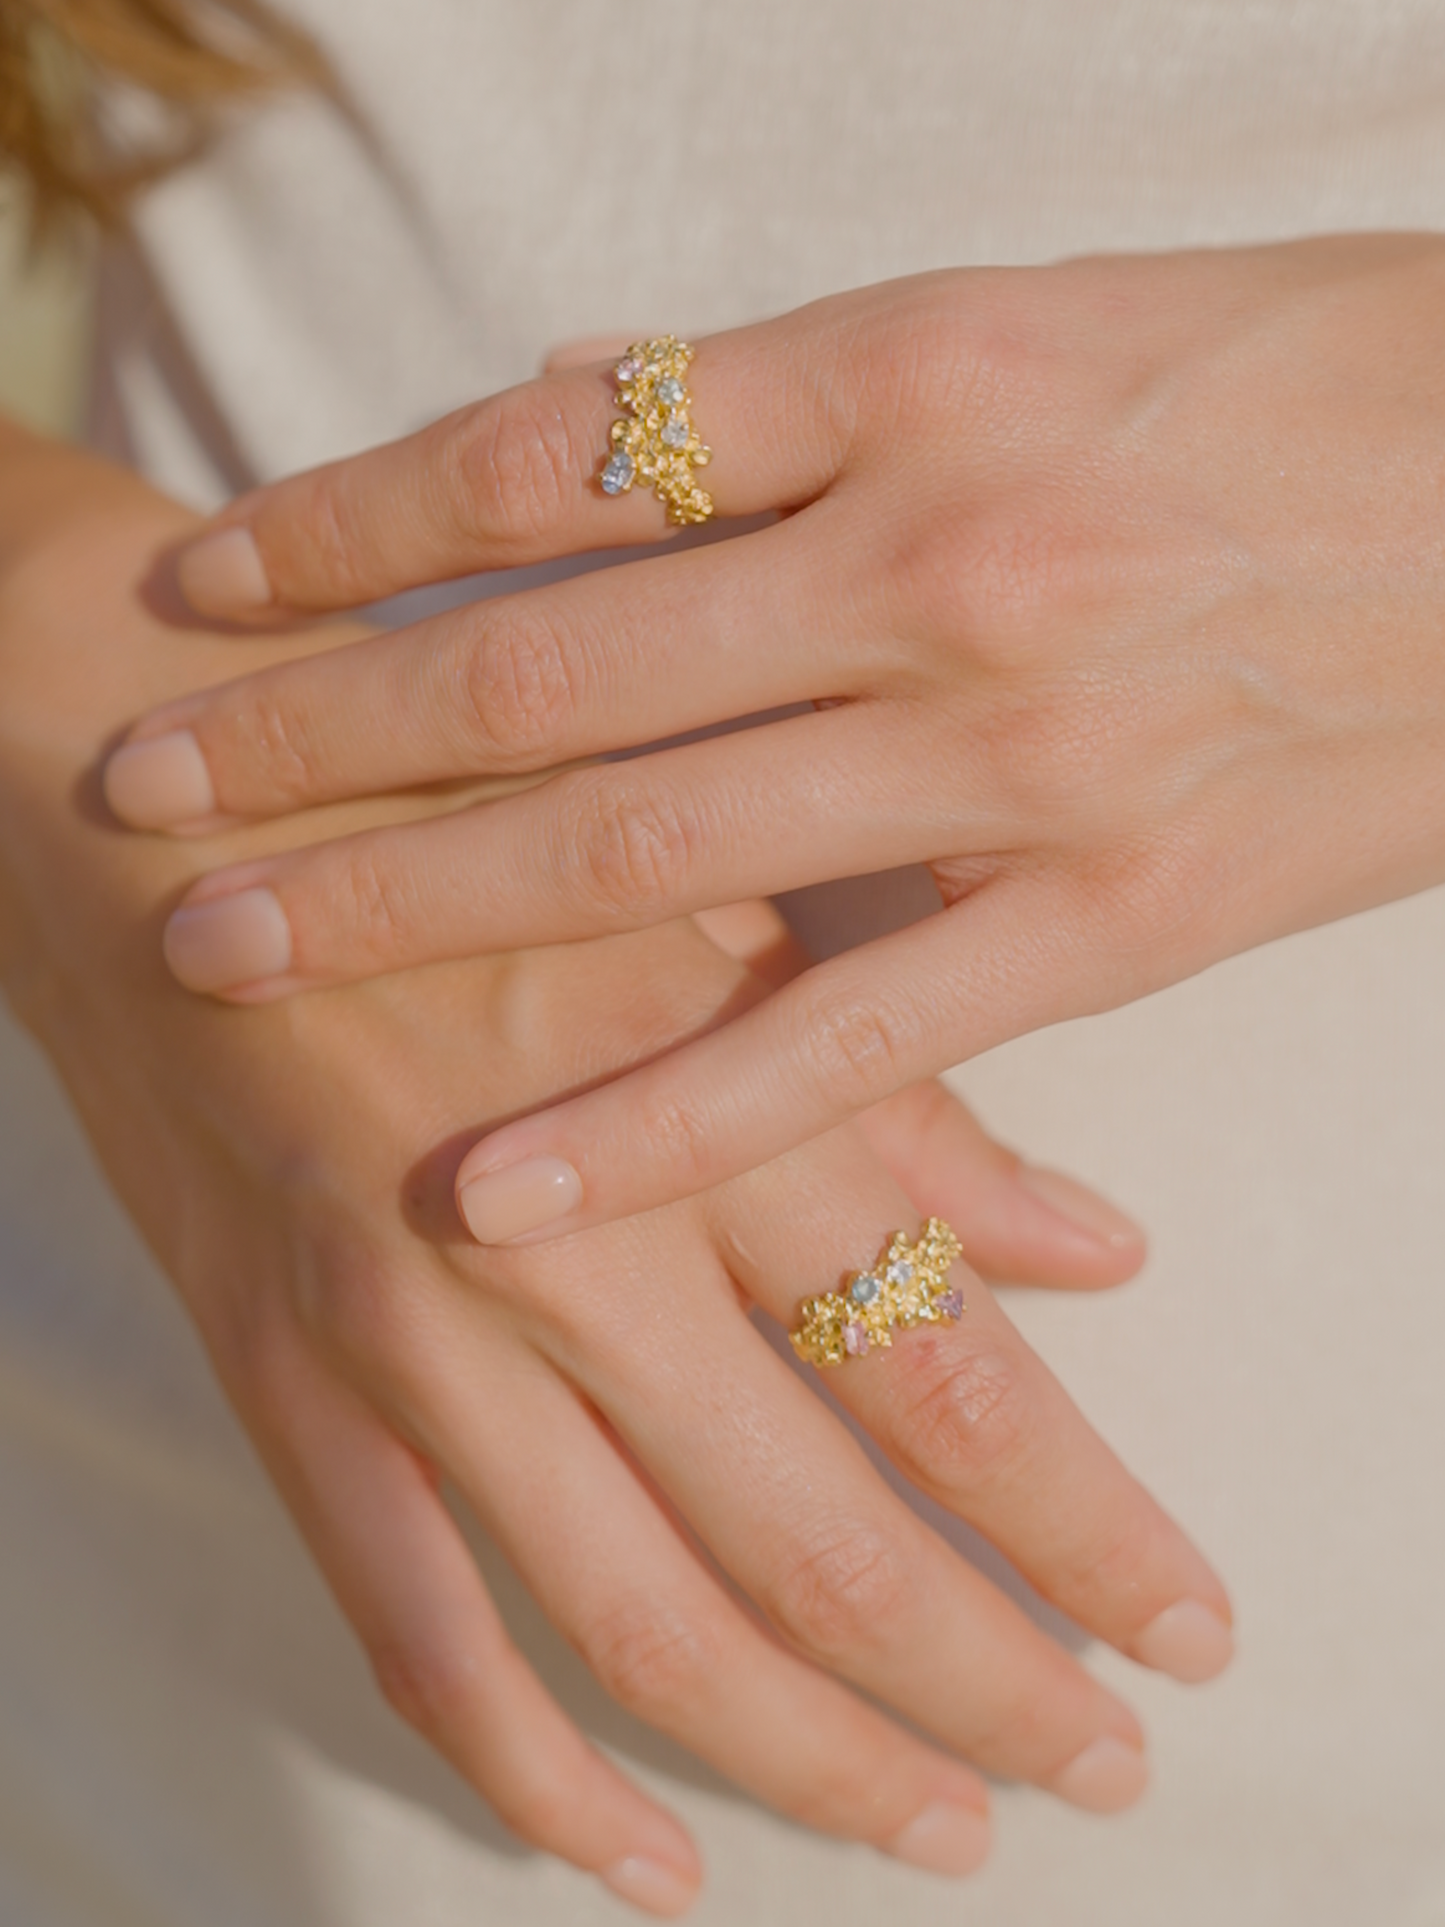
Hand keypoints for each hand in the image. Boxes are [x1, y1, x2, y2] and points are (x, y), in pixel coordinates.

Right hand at [1, 429, 1230, 1913]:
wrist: (148, 809)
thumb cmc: (459, 827)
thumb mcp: (711, 912)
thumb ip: (895, 1102)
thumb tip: (1093, 1247)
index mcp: (703, 1104)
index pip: (944, 1374)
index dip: (1083, 1527)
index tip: (1179, 1626)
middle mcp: (568, 1246)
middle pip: (820, 1537)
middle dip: (986, 1683)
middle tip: (1099, 1770)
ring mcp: (411, 1337)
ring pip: (641, 1622)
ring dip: (809, 1756)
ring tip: (936, 1830)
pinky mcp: (286, 1384)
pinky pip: (414, 1632)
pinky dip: (535, 1773)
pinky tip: (648, 1856)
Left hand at [108, 236, 1444, 1237]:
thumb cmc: (1294, 383)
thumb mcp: (1037, 320)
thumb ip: (793, 398)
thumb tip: (568, 428)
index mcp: (908, 374)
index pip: (545, 456)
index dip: (348, 526)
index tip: (205, 584)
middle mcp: (931, 554)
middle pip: (545, 665)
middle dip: (309, 738)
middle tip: (135, 798)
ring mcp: (1016, 745)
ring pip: (649, 847)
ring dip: (409, 906)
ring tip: (227, 956)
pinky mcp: (1108, 911)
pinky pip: (841, 1032)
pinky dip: (655, 1113)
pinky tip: (500, 1176)